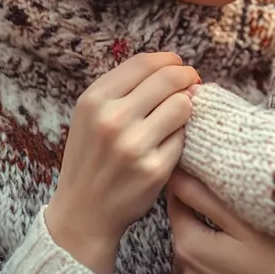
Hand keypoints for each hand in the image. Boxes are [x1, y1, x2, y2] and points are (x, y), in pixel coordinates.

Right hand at [46, 52, 199, 272]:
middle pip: (168, 79)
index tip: (177, 64)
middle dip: (187, 76)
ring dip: (186, 105)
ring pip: (182, 105)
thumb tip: (169, 66)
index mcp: (94, 100)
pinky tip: (169, 141)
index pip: (143, 63)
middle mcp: (112, 119)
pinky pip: (183, 138)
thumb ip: (123, 87)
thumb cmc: (91, 157)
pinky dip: (181, 136)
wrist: (82, 213)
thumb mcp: (90, 114)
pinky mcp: (155, 169)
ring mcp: (134, 145)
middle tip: (192, 81)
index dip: (168, 60)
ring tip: (179, 113)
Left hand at [166, 169, 274, 273]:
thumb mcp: (243, 220)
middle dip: (200, 213)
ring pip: (197, 253)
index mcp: (190, 248)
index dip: (186, 186)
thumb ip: (203, 197)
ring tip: (239, 230)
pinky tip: (244, 257)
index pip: (175, 205)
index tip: (203, 173)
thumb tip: (174, 176)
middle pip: (185, 229)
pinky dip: (220, 263)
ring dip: (209, 238)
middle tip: (229, 201)